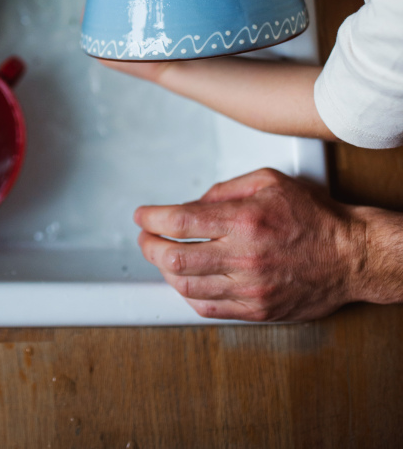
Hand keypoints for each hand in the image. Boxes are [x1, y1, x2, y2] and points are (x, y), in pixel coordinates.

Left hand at [134, 168, 366, 321]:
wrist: (349, 256)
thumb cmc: (313, 217)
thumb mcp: (269, 181)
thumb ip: (226, 189)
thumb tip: (193, 202)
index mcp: (245, 221)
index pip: (181, 220)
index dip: (152, 218)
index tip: (142, 216)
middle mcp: (244, 256)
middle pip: (174, 255)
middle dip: (149, 245)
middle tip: (145, 236)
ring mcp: (249, 288)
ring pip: (186, 286)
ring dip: (165, 270)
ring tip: (162, 257)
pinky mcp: (257, 309)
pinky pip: (208, 309)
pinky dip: (188, 295)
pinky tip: (185, 281)